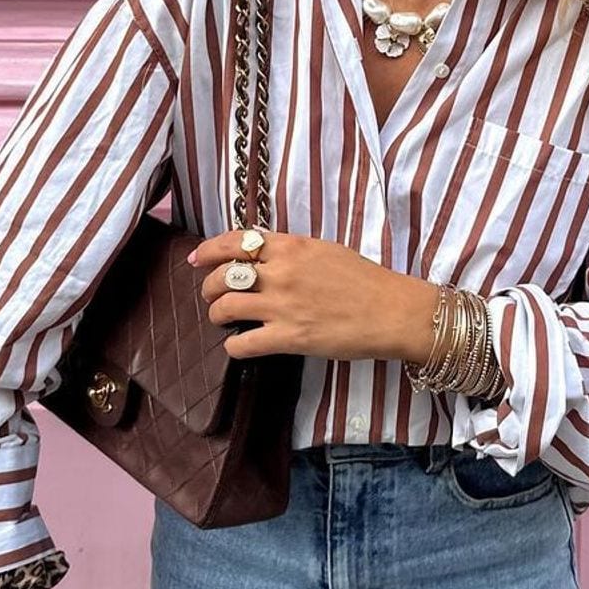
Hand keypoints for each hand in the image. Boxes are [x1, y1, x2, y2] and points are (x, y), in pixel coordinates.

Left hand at [188, 230, 438, 365]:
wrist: (391, 311)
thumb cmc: (365, 280)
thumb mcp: (325, 250)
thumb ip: (291, 251)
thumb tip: (262, 254)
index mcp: (291, 247)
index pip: (235, 242)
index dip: (209, 251)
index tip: (197, 259)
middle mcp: (281, 272)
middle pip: (223, 276)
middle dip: (209, 288)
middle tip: (212, 296)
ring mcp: (282, 306)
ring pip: (225, 307)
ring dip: (216, 315)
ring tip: (221, 319)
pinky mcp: (288, 338)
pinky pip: (242, 344)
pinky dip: (233, 346)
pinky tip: (238, 345)